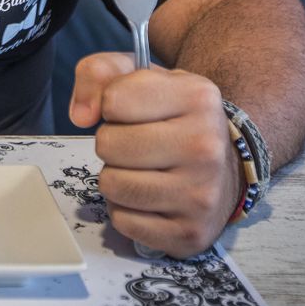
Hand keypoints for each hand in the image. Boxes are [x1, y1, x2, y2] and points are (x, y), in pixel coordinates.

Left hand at [69, 52, 238, 258]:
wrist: (225, 167)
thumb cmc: (174, 118)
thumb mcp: (140, 76)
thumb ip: (98, 72)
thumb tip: (79, 115)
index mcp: (197, 97)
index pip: (113, 101)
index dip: (111, 105)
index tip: (133, 111)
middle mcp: (205, 146)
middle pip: (108, 145)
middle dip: (112, 143)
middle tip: (136, 144)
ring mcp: (201, 194)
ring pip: (112, 185)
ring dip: (116, 177)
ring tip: (141, 169)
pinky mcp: (190, 233)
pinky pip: (123, 221)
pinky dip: (126, 210)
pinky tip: (149, 198)